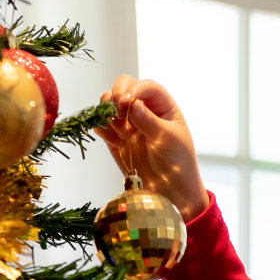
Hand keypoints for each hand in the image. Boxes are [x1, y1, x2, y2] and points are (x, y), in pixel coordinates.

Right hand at [94, 76, 208, 221]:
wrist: (171, 192)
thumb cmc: (178, 163)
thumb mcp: (168, 139)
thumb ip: (148, 120)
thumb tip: (131, 103)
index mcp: (163, 107)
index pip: (147, 87)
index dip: (135, 89)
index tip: (127, 100)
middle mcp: (144, 111)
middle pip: (124, 88)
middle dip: (117, 95)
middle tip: (117, 110)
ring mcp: (129, 125)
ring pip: (109, 105)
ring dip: (107, 111)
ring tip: (117, 128)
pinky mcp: (116, 140)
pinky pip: (103, 127)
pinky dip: (102, 128)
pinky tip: (111, 139)